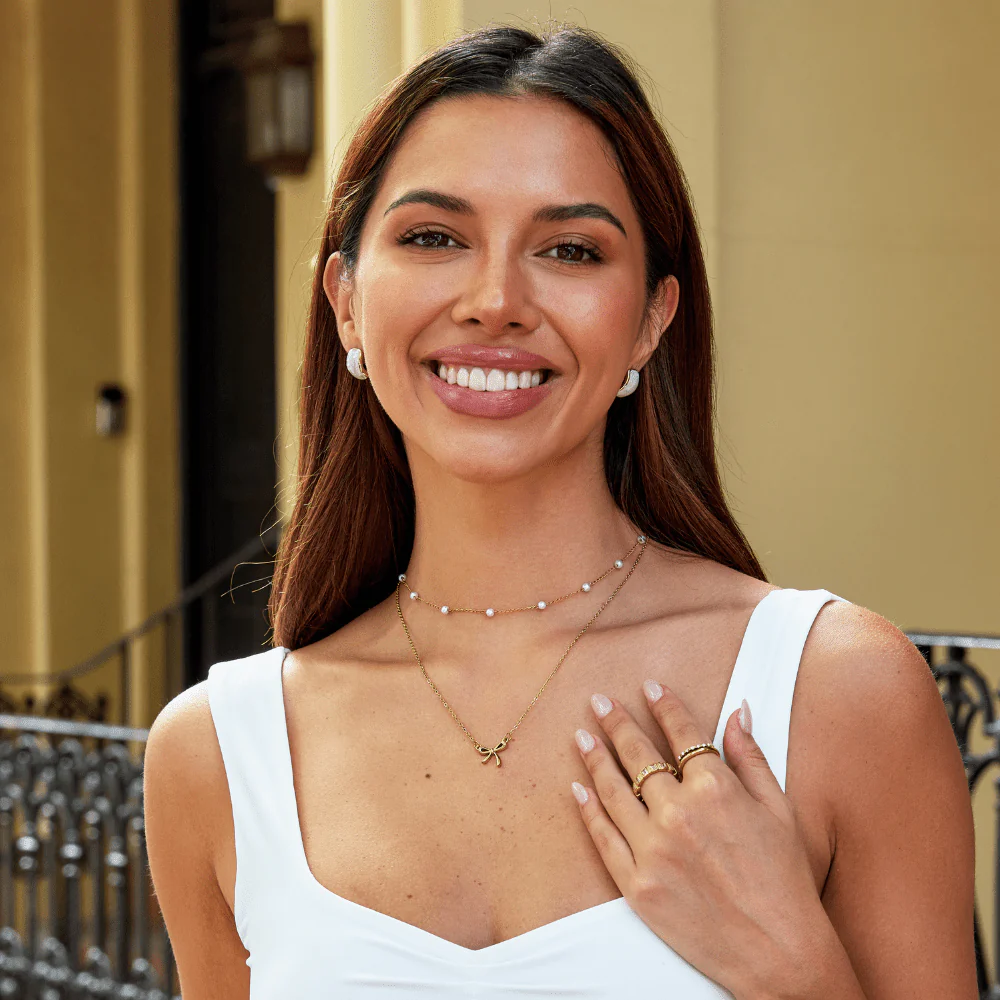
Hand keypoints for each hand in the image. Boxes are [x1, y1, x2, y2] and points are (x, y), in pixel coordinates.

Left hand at [570, 681, 829, 998]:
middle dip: (617, 722)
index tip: (649, 687)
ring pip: (613, 790)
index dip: (664, 706)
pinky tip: (579, 788)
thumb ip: (751, 757)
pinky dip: (588, 809)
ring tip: (582, 735)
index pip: (682, 734)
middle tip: (599, 701)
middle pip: (638, 755)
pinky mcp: (637, 885)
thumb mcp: (779, 810)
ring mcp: (653, 849)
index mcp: (716, 789)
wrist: (779, 953)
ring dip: (594, 758)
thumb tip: (737, 711)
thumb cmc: (785, 880)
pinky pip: (603, 837)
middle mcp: (679, 813)